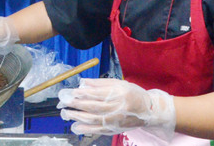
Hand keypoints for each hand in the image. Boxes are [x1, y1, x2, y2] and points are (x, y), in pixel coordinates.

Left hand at [57, 78, 174, 140]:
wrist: (149, 111)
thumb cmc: (132, 94)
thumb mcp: (118, 83)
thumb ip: (99, 83)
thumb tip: (82, 82)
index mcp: (118, 94)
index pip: (96, 94)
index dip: (82, 94)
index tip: (70, 92)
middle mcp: (117, 108)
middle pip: (93, 107)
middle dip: (76, 105)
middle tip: (63, 102)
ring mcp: (116, 120)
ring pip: (93, 119)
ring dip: (77, 117)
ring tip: (66, 113)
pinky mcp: (114, 129)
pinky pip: (98, 130)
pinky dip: (85, 129)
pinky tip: (75, 126)